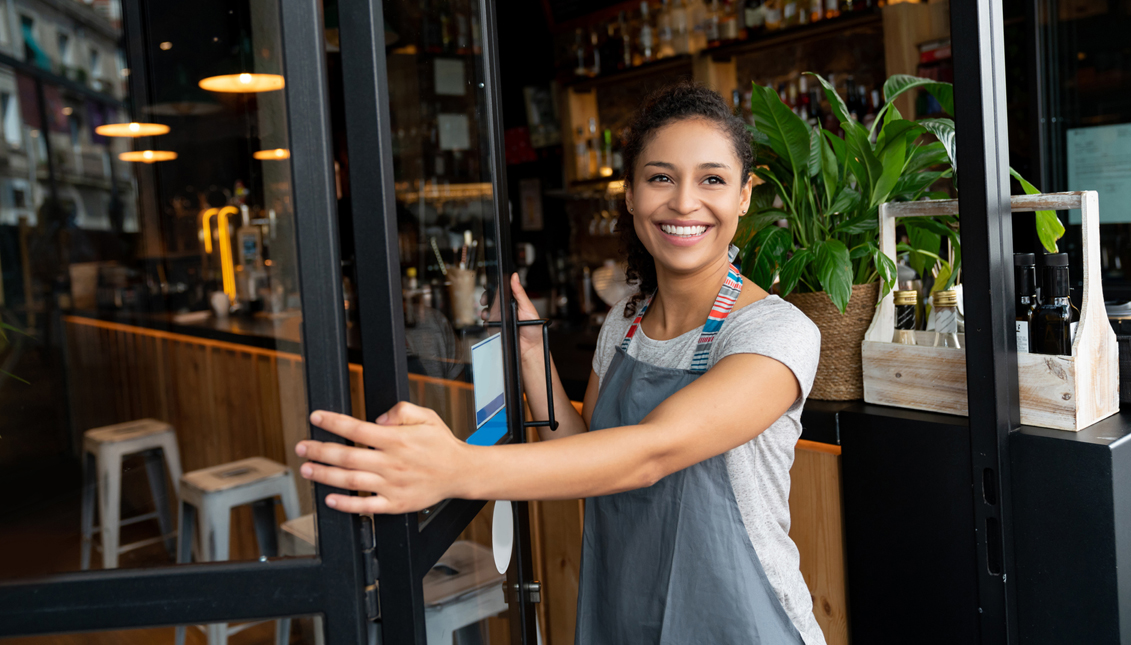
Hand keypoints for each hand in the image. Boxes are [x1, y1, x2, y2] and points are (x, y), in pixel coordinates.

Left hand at [296, 402, 469, 513]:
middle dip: (319, 450)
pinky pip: (366, 506)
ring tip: (307, 470)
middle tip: (301, 447)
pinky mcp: (395, 503)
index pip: (356, 428)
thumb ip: (401, 411)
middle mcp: (391, 462)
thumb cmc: (441, 444)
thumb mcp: (426, 415)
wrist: (460, 472)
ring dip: (325, 475)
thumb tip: (378, 419)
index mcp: (396, 440)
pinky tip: (330, 499)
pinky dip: (346, 504)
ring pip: (351, 480)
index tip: (316, 418)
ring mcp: (392, 485)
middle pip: (347, 456)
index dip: (332, 422)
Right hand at [479, 273, 543, 361]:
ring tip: (487, 312)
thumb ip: (520, 292)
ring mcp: (500, 319)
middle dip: (486, 297)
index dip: (494, 286)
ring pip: (487, 310)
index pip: (502, 290)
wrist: (530, 349)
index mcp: (514, 302)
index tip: (489, 284)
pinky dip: (485, 321)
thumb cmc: (534, 329)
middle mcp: (506, 309)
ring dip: (485, 310)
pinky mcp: (496, 328)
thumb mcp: (528, 307)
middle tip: (485, 299)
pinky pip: (487, 322)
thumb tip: (515, 277)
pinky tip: (488, 321)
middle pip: (492, 299)